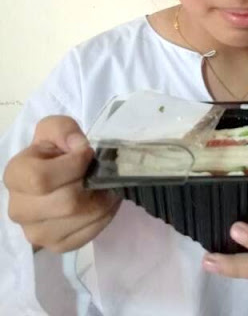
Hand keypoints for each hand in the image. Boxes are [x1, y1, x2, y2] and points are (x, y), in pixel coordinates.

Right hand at [4, 115, 120, 252]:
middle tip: (101, 173)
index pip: (42, 178)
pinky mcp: (57, 246)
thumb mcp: (56, 129)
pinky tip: (102, 202)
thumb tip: (78, 147)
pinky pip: (88, 234)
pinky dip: (104, 216)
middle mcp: (19, 209)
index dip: (73, 165)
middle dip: (91, 184)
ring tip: (105, 186)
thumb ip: (64, 130)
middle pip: (66, 203)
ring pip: (80, 219)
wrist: (56, 175)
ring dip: (102, 200)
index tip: (87, 154)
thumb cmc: (55, 150)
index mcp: (15, 176)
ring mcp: (36, 233)